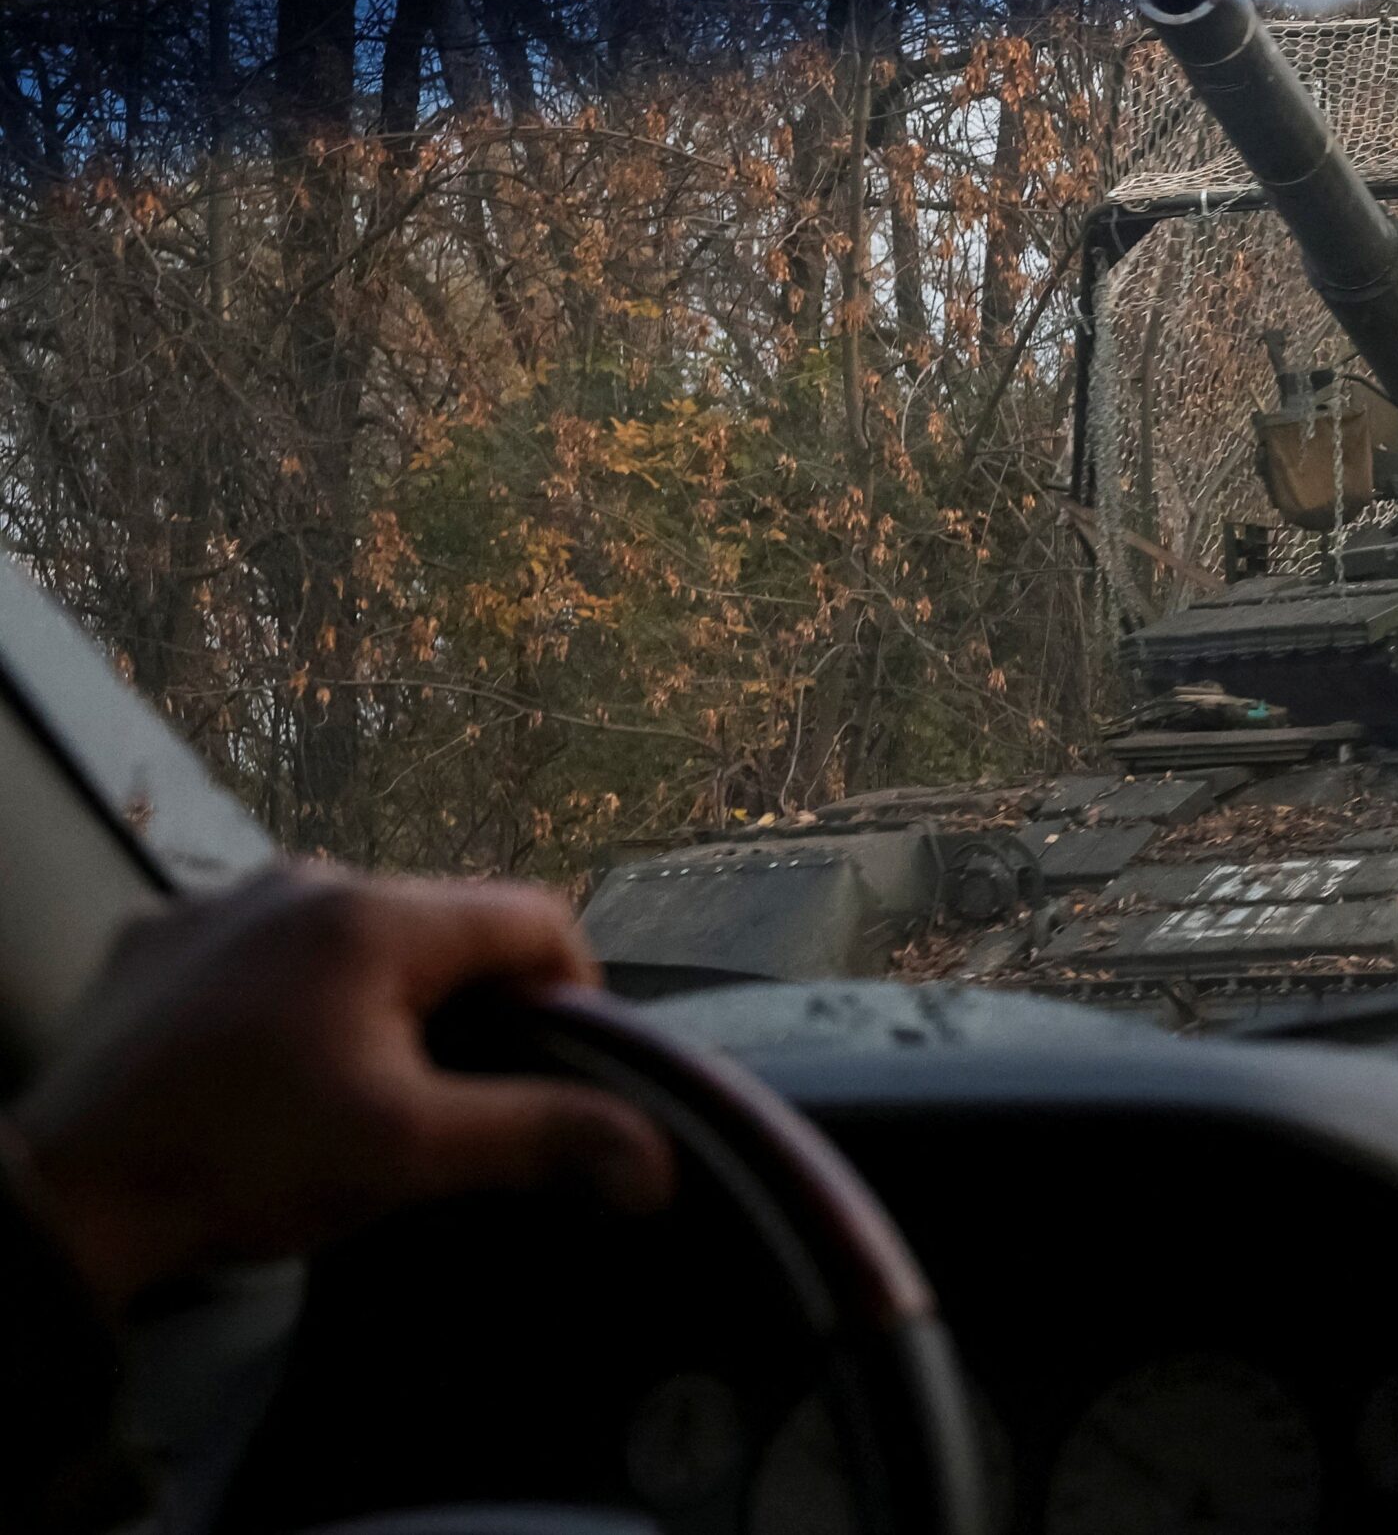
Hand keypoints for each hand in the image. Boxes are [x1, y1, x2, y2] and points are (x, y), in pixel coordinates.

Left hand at [8, 869, 675, 1310]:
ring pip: (352, 932)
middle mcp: (302, 880)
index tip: (558, 1067)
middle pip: (442, 923)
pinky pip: (266, 946)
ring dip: (380, 996)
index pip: (531, 919)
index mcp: (376, 917)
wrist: (60, 1199)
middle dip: (470, 1001)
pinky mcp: (159, 936)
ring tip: (357, 1087)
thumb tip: (656, 1159)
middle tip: (458, 1095)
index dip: (571, 991)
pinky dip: (292, 995)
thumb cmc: (243, 1164)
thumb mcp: (412, 1154)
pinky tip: (269, 1068)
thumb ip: (543, 1136)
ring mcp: (221, 901)